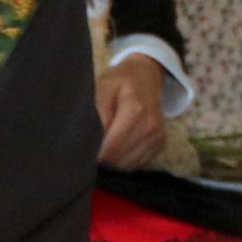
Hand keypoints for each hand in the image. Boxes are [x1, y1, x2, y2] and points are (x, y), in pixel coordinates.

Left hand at [93, 55, 167, 169]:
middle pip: (118, 160)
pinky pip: (136, 164)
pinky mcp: (160, 145)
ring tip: (103, 143)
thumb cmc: (120, 80)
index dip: (93, 153)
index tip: (82, 147)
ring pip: (126, 166)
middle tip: (89, 146)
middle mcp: (151, 127)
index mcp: (136, 111)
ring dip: (112, 160)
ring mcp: (158, 137)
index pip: (111, 148)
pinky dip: (123, 159)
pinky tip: (117, 144)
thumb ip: (98, 112)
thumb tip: (93, 139)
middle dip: (101, 157)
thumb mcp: (103, 87)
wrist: (146, 76)